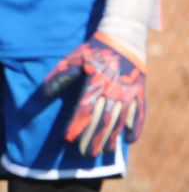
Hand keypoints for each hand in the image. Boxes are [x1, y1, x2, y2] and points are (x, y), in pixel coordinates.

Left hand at [41, 33, 146, 157]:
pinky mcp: (140, 92)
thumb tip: (45, 93)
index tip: (68, 139)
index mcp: (96, 83)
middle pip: (103, 120)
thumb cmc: (95, 49)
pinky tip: (130, 140)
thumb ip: (61, 76)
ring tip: (104, 151)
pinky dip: (137, 127)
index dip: (77, 126)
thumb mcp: (74, 58)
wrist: (125, 37)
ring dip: (112, 137)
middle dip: (93, 138)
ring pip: (120, 120)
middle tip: (86, 154)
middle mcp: (114, 90)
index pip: (85, 109)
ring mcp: (129, 92)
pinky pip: (140, 113)